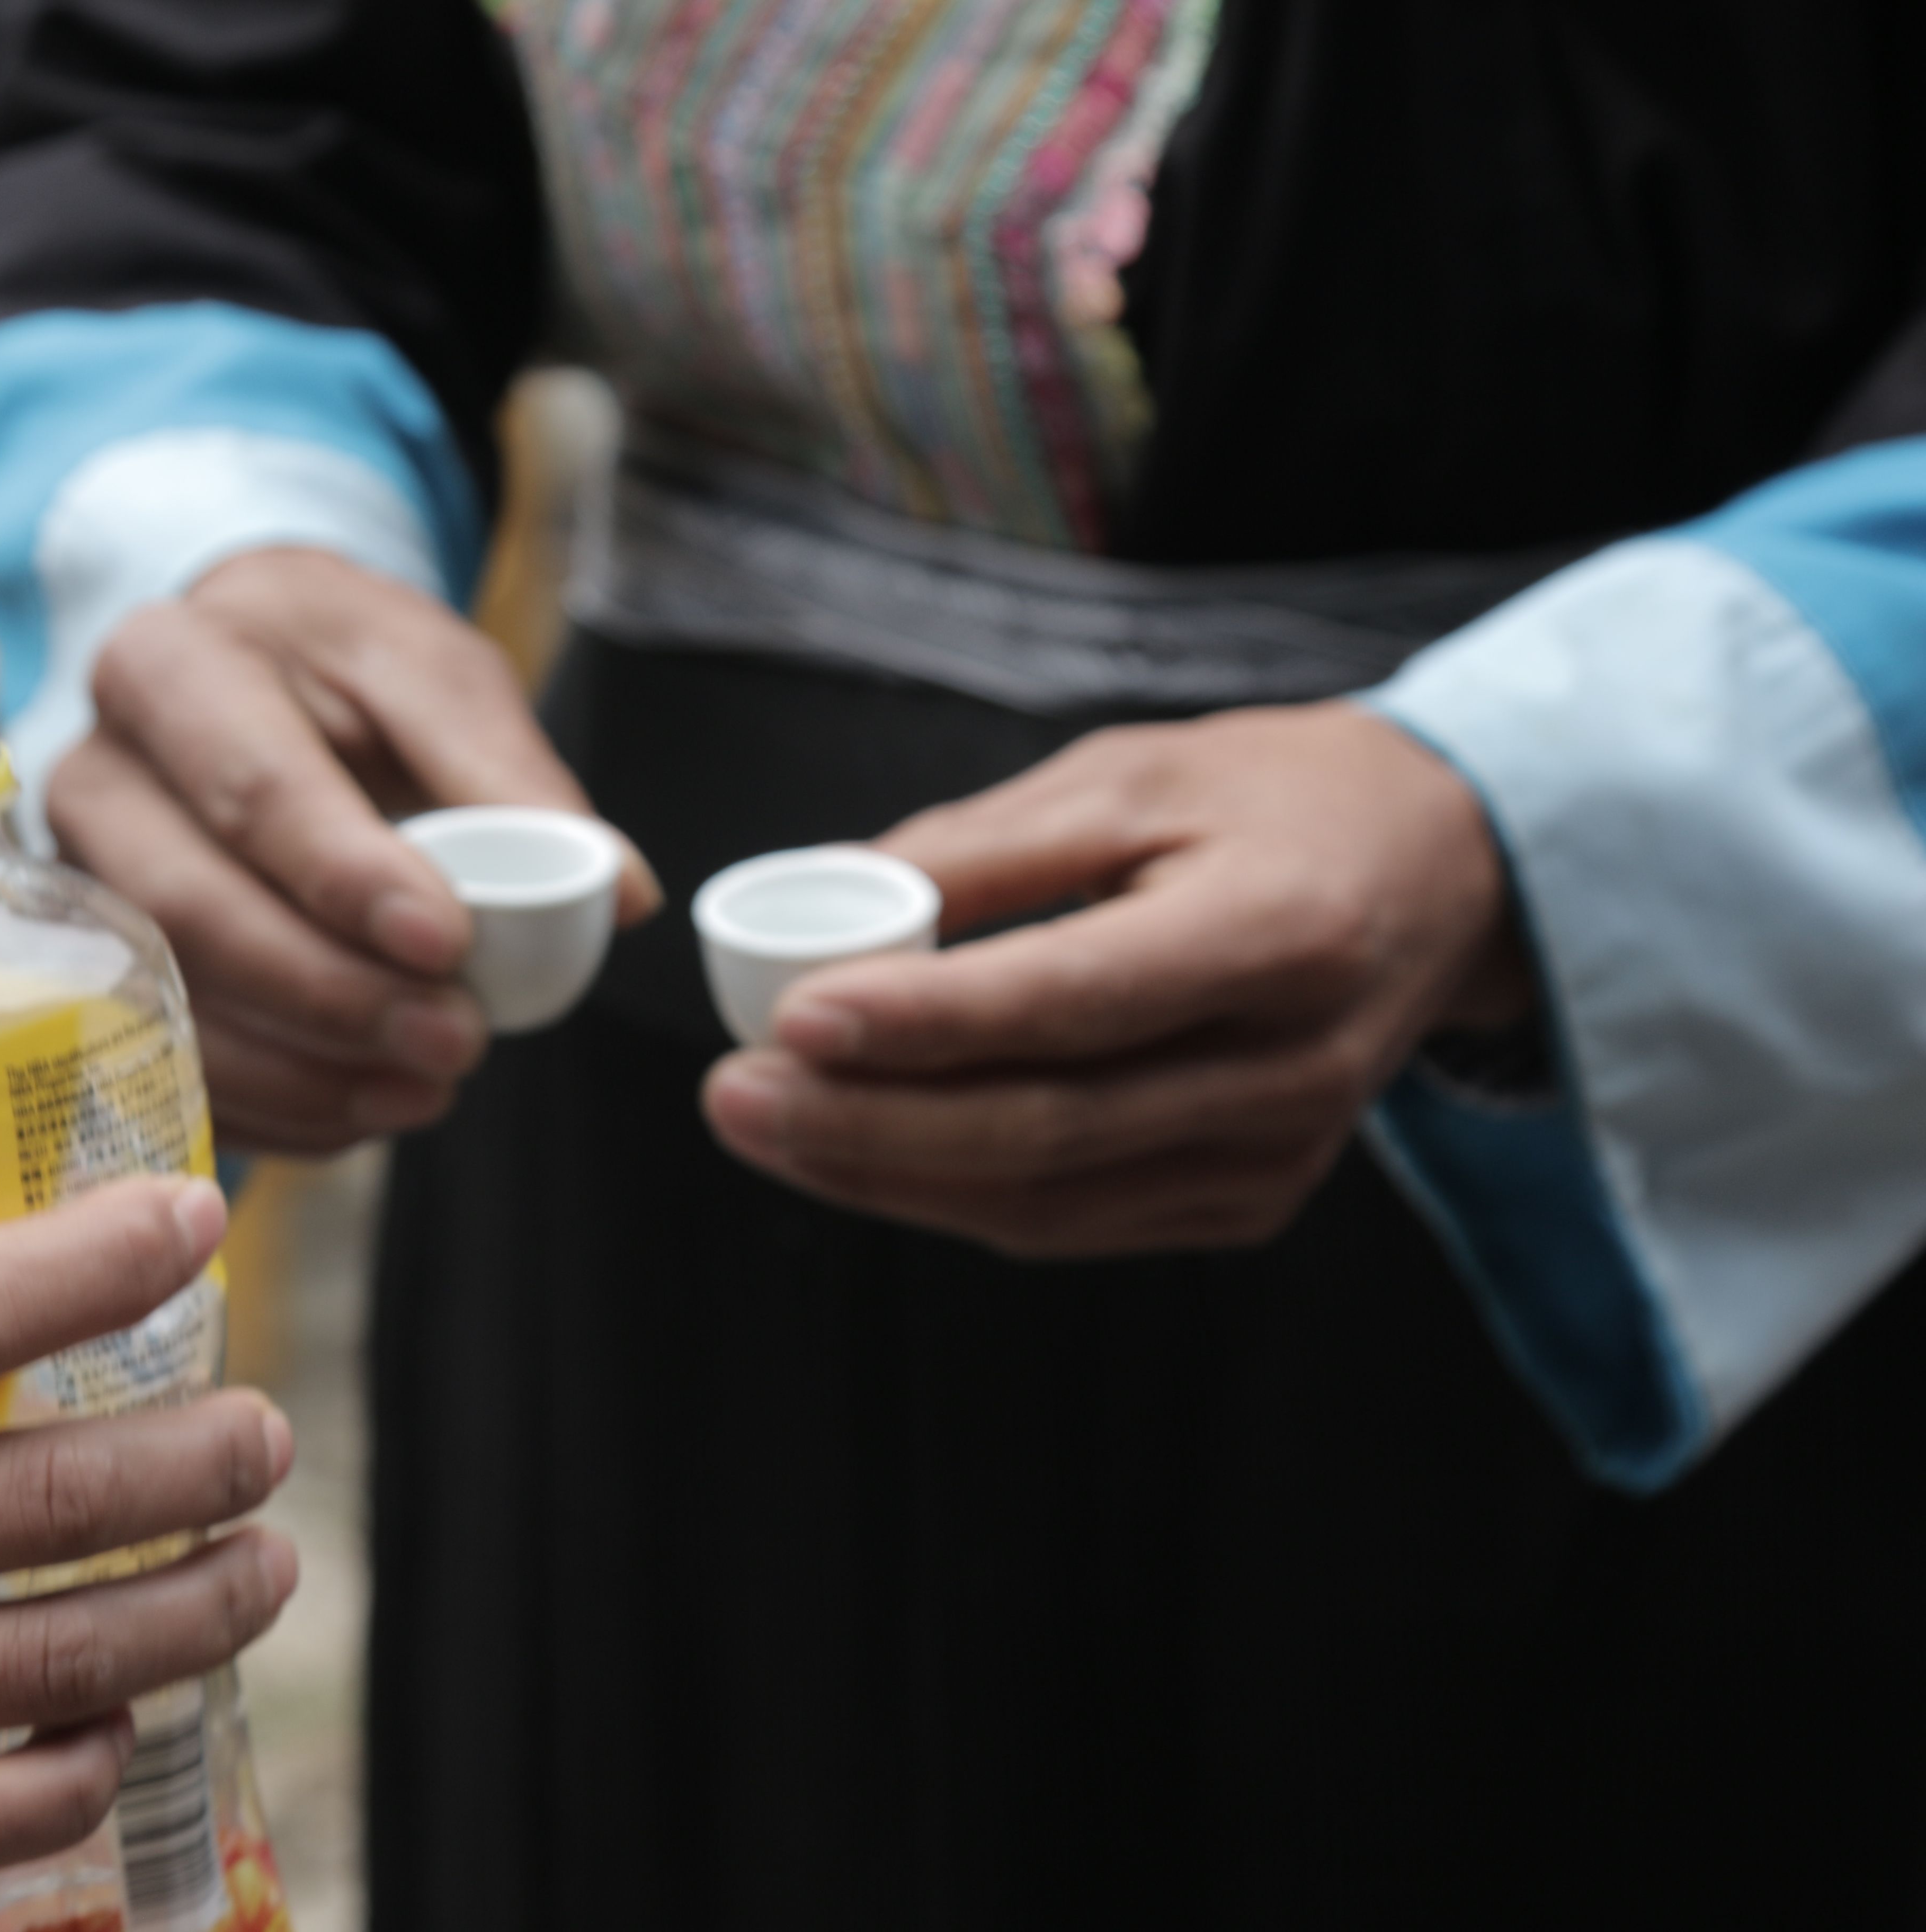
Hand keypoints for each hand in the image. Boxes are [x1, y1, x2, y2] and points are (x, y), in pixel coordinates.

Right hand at [51, 548, 658, 1154]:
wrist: (250, 677)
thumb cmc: (344, 673)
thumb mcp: (434, 677)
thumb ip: (512, 776)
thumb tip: (611, 894)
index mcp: (172, 665)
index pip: (250, 786)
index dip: (345, 877)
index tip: (446, 940)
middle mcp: (96, 773)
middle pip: (189, 908)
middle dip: (332, 991)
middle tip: (457, 1040)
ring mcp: (79, 883)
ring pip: (171, 1002)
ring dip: (308, 1067)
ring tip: (427, 1087)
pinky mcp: (92, 967)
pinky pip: (167, 1063)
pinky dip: (274, 1106)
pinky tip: (367, 1109)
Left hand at [701, 704, 1532, 1253]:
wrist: (1434, 874)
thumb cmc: (1267, 803)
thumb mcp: (1132, 776)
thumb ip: (983, 849)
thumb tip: (826, 902)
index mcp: (1279, 933)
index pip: (1077, 999)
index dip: (927, 1019)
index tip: (791, 1017)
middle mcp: (1292, 1066)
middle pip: (1048, 1124)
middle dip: (868, 1121)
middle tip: (731, 1092)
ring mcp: (1278, 1153)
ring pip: (1046, 1196)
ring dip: (883, 1172)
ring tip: (759, 1124)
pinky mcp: (1249, 1201)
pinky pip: (1072, 1221)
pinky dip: (949, 1194)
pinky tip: (854, 1154)